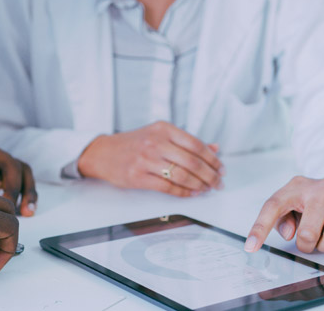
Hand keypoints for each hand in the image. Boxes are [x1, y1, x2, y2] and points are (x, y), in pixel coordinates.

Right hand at [77, 121, 223, 196]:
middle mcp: (155, 143)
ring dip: (199, 185)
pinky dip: (183, 192)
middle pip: (192, 162)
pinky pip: (168, 187)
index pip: (196, 144)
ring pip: (182, 176)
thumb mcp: (158, 135)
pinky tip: (191, 193)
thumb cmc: (133, 144)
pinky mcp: (138, 177)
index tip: (220, 168)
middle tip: (218, 183)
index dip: (212, 159)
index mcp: (163, 129)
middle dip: (210, 175)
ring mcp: (145, 160)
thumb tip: (214, 148)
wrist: (102, 153)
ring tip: (206, 189)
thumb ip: (186, 142)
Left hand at [245, 176, 323, 253]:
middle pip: (307, 234)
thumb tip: (290, 234)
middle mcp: (322, 187)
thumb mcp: (294, 203)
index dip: (259, 229)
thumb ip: (283, 218)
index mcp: (296, 186)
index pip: (273, 207)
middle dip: (307, 245)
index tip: (250, 248)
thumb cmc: (316, 199)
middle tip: (310, 239)